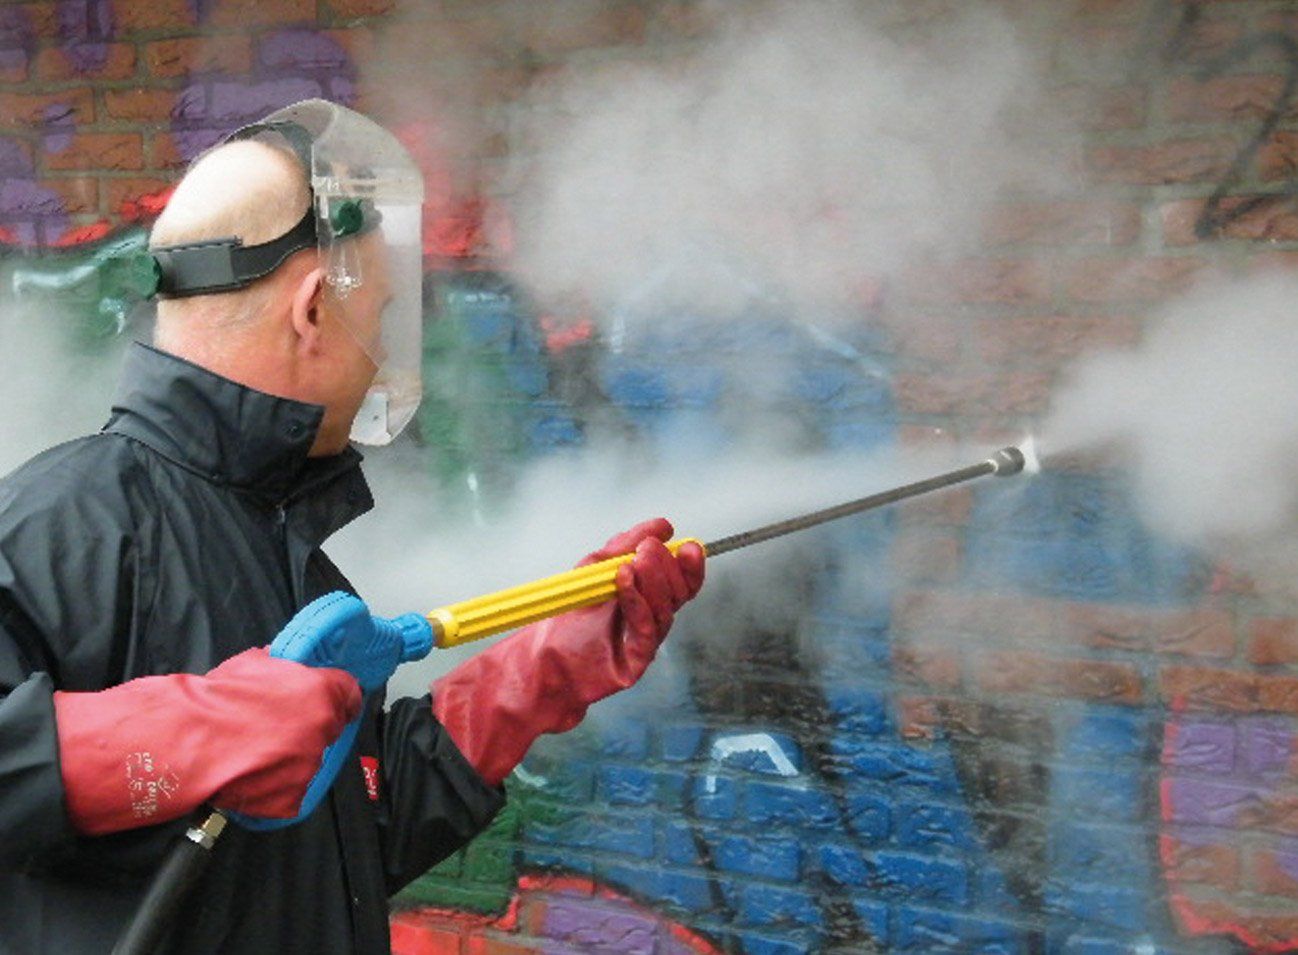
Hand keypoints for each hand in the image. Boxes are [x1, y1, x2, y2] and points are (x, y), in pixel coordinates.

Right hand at [55, 647, 360, 834]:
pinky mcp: (291, 797)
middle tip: (277, 728)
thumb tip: (288, 666)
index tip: (333, 700)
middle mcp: (321, 729)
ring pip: (309, 760)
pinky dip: (274, 785)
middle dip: (309, 727)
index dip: (338, 696)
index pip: (350, 693)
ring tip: (255, 752)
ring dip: (290, 757)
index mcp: (319, 692)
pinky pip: (290, 789)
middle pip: (328, 727)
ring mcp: (308, 766)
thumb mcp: (253, 664)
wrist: (183, 741)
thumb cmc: (213, 702)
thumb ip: (283, 667)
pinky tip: (250, 773)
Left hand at [580, 517, 705, 685]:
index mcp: (649, 598)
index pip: (682, 581)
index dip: (690, 565)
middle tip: (648, 547)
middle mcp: (652, 619)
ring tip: (634, 560)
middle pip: (679, 593)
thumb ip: (626, 545)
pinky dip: (636, 598)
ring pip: (666, 608)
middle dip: (667, 566)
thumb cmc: (569, 618)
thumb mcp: (594, 569)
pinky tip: (624, 578)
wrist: (544, 658)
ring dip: (653, 579)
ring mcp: (646, 640)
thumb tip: (662, 525)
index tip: (688, 546)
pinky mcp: (637, 659)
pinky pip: (646, 627)